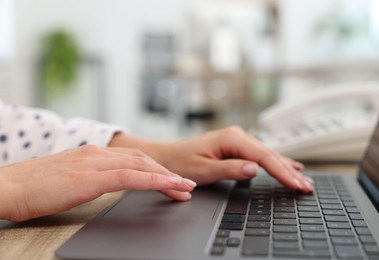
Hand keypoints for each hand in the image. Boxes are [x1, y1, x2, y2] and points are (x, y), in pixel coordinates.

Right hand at [0, 145, 195, 221]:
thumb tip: (103, 183)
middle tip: (185, 184)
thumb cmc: (34, 187)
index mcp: (92, 154)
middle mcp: (97, 154)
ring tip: (184, 187)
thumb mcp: (69, 179)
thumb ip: (89, 177)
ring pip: (141, 166)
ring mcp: (94, 162)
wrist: (7, 186)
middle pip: (142, 160)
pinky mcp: (90, 177)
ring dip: (166, 176)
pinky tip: (168, 186)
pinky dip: (153, 180)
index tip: (171, 178)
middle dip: (166, 172)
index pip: (133, 158)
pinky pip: (130, 177)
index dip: (155, 168)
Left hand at [109, 126, 312, 191]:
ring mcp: (237, 140)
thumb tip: (255, 169)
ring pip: (268, 154)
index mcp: (231, 139)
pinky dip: (276, 163)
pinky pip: (261, 155)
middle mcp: (237, 135)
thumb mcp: (204, 170)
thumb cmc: (181, 162)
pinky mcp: (236, 146)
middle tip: (306, 186)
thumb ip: (230, 169)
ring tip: (303, 180)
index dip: (281, 171)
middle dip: (289, 171)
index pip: (263, 157)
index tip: (295, 183)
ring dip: (286, 167)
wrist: (168, 156)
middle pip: (269, 154)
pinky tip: (289, 165)